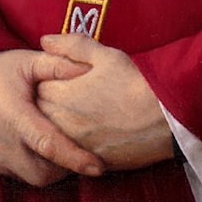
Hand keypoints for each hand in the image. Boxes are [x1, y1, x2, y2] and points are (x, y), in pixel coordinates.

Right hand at [0, 49, 104, 186]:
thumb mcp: (25, 61)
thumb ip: (58, 64)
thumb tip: (89, 68)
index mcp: (14, 115)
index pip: (49, 145)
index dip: (75, 158)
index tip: (98, 167)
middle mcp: (1, 142)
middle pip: (43, 173)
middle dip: (65, 169)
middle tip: (80, 152)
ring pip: (29, 177)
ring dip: (48, 169)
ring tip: (61, 149)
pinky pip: (14, 174)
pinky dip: (30, 166)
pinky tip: (38, 149)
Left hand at [36, 34, 172, 170]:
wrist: (165, 119)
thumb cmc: (135, 83)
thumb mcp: (106, 55)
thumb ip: (72, 46)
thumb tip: (44, 40)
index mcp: (62, 94)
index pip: (36, 87)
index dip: (48, 79)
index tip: (61, 77)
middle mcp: (62, 123)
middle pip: (40, 113)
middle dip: (49, 103)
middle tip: (70, 95)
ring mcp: (73, 145)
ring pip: (52, 135)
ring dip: (59, 124)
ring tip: (81, 114)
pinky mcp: (88, 161)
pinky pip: (69, 153)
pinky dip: (73, 143)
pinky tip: (91, 132)